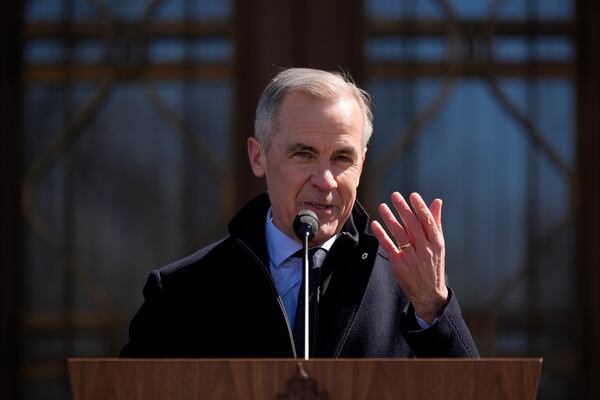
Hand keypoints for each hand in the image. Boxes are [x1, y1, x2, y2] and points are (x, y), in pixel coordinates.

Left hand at [371, 192, 447, 323]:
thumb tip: (437, 201)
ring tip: (383, 206)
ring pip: (400, 234)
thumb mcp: (438, 245)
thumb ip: (435, 223)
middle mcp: (425, 250)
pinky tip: (375, 224)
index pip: (428, 221)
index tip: (412, 195)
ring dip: (390, 219)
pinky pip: (389, 247)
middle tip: (394, 195)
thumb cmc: (434, 264)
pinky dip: (382, 235)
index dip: (420, 207)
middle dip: (403, 209)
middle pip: (412, 226)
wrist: (430, 293)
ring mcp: (412, 259)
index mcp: (437, 243)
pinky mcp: (400, 266)